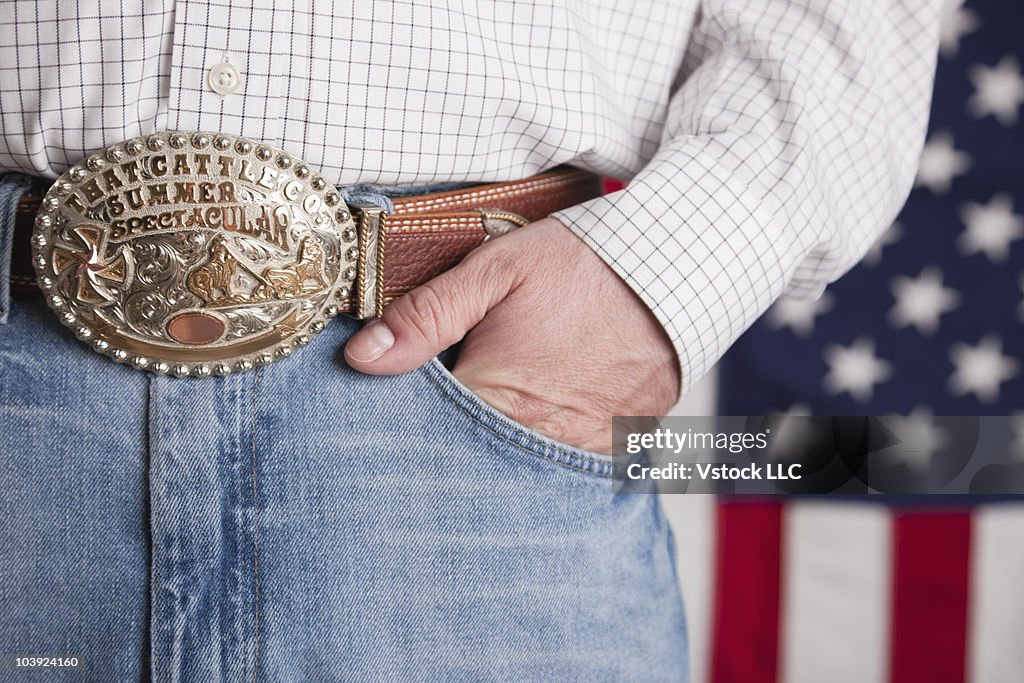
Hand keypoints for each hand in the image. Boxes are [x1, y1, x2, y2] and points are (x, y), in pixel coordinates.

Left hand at [343, 217, 679, 453]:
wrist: (678, 265)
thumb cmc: (582, 264)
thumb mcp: (495, 270)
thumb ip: (425, 317)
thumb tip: (360, 359)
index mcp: (499, 398)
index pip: (427, 433)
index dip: (411, 412)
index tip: (410, 391)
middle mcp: (541, 437)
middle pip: (474, 454)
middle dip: (457, 433)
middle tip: (469, 382)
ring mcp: (585, 447)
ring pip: (521, 461)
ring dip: (505, 438)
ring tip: (514, 390)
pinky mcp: (619, 445)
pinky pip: (571, 461)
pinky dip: (550, 442)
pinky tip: (550, 406)